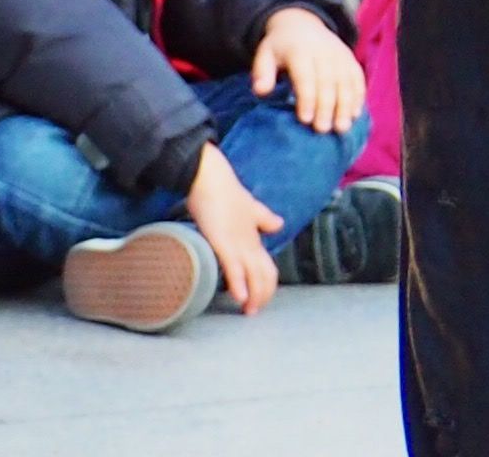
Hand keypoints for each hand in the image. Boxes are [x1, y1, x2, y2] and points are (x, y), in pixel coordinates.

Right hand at [181, 139, 281, 315]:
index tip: (259, 301)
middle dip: (262, 297)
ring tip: (249, 310)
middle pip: (265, 275)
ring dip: (254, 296)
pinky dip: (239, 282)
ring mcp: (238, 242)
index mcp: (255, 238)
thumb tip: (279, 224)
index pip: (269, 268)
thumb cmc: (225, 191)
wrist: (210, 176)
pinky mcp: (222, 241)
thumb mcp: (250, 206)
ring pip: (254, 275)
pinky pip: (234, 265)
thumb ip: (264, 218)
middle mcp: (250, 242)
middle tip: (253, 312)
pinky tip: (240, 296)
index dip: (267, 287)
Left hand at [253, 4, 365, 137]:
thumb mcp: (265, 54)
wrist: (302, 24)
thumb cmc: (281, 48)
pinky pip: (357, 77)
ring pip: (345, 81)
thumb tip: (260, 91)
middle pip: (327, 81)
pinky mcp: (350, 58)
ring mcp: (339, 54)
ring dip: (345, 105)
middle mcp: (323, 50)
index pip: (305, 76)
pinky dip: (358, 96)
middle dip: (326, 107)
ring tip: (342, 128)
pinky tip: (355, 114)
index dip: (306, 98)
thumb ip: (262, 72)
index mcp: (299, 50)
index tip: (305, 120)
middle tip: (322, 130)